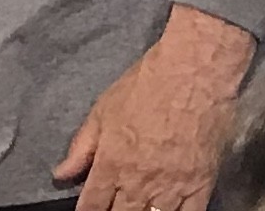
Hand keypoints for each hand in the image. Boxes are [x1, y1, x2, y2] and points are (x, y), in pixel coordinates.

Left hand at [55, 6, 253, 210]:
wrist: (198, 67)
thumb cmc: (149, 82)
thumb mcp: (105, 109)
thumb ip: (82, 146)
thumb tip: (61, 174)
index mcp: (111, 165)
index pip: (91, 208)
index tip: (93, 209)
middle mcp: (139, 181)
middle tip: (119, 205)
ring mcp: (172, 184)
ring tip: (143, 207)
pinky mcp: (203, 180)